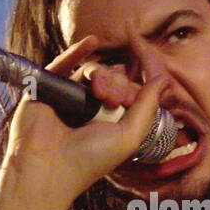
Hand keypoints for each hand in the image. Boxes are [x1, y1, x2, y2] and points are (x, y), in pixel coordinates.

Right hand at [0, 35, 170, 209]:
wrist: (46, 168)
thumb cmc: (89, 160)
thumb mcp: (130, 136)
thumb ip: (148, 106)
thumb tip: (163, 79)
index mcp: (111, 121)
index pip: (129, 91)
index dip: (135, 89)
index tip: (134, 93)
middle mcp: (91, 108)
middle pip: (113, 78)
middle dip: (118, 84)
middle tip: (112, 101)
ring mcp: (69, 97)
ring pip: (92, 71)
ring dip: (102, 75)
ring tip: (99, 93)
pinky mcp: (47, 88)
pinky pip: (65, 63)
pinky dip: (78, 50)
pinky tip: (92, 41)